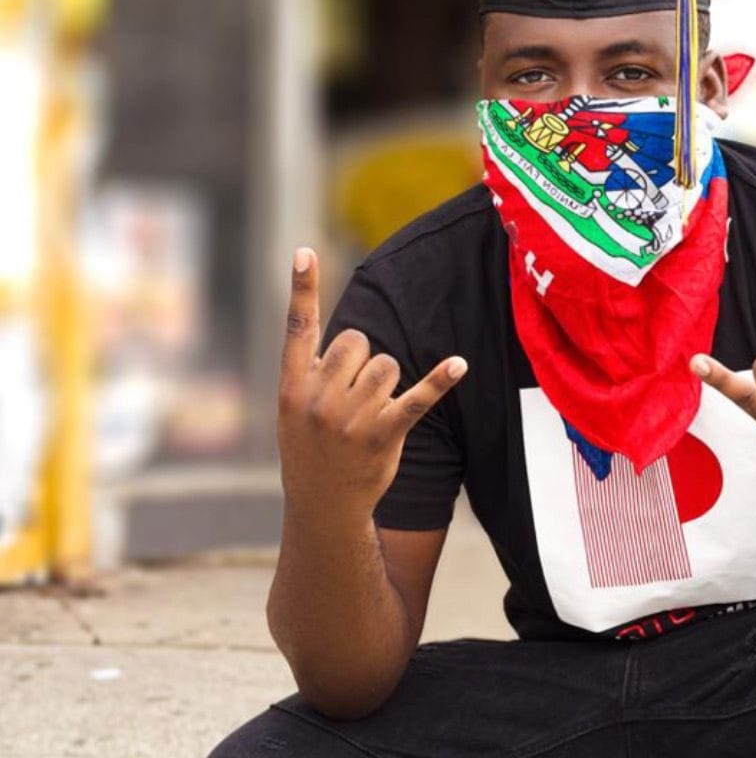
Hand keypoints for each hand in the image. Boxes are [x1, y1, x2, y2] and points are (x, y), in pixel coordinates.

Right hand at [276, 247, 465, 515]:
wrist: (323, 506)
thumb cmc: (311, 450)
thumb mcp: (293, 411)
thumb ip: (311, 372)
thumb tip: (349, 336)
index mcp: (293, 387)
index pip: (298, 328)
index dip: (302, 289)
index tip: (304, 252)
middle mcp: (319, 399)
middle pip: (358, 342)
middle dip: (363, 360)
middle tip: (354, 396)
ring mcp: (351, 418)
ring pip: (388, 364)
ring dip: (388, 381)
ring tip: (372, 410)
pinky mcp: (383, 434)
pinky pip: (417, 397)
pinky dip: (440, 380)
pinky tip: (459, 365)